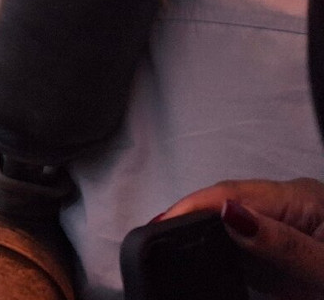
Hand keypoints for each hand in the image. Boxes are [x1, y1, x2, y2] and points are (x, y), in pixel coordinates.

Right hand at [158, 178, 323, 298]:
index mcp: (298, 198)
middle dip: (189, 214)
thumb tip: (226, 212)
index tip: (160, 222)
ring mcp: (282, 226)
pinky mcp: (280, 248)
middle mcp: (285, 205)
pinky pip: (241, 241)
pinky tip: (199, 255)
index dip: (193, 204)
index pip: (233, 192)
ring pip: (229, 220)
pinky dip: (219, 249)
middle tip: (153, 234)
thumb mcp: (323, 266)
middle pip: (225, 202)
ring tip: (164, 241)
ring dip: (200, 229)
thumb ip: (281, 243)